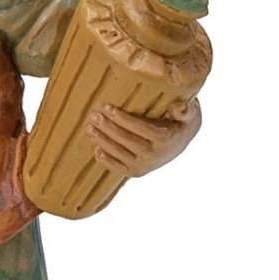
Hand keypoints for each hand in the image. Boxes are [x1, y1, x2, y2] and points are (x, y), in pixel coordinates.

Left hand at [86, 98, 200, 178]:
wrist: (182, 142)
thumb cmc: (181, 120)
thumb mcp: (189, 112)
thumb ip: (185, 108)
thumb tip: (179, 106)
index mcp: (165, 138)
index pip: (138, 127)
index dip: (121, 118)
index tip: (106, 107)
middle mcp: (154, 154)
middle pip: (125, 139)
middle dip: (107, 126)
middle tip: (93, 115)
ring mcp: (144, 165)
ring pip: (118, 152)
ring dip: (101, 140)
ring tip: (90, 127)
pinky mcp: (136, 172)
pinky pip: (116, 166)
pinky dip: (104, 159)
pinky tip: (95, 147)